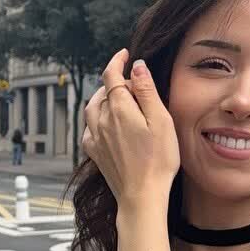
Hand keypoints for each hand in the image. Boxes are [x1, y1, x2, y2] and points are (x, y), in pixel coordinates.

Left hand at [80, 50, 179, 209]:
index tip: (124, 54)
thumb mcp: (161, 120)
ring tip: (115, 98)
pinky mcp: (95, 153)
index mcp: (119, 108)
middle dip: (115, 82)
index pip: (111, 76)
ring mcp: (96, 137)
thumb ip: (146, 91)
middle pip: (103, 91)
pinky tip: (104, 124)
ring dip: (102, 98)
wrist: (141, 196)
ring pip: (92, 108)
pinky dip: (95, 119)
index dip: (117, 61)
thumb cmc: (158, 160)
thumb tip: (137, 67)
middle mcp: (102, 120)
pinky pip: (88, 128)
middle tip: (132, 83)